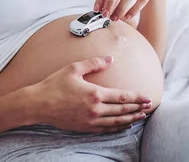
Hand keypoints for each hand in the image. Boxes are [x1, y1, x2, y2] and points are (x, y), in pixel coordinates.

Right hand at [33, 56, 151, 132]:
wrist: (39, 104)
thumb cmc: (54, 84)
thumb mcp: (74, 68)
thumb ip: (94, 63)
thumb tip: (110, 59)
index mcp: (94, 94)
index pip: (122, 97)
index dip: (136, 97)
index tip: (147, 97)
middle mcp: (95, 109)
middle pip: (122, 110)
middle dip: (137, 108)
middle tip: (149, 106)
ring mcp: (90, 121)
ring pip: (116, 122)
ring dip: (130, 119)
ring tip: (141, 117)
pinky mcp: (85, 127)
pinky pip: (106, 129)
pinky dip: (117, 127)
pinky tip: (124, 125)